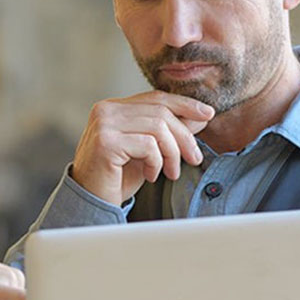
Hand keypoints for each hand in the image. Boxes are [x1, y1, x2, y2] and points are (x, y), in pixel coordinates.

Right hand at [71, 90, 214, 203]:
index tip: (207, 114)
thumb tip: (200, 116)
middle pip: (160, 112)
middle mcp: (106, 110)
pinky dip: (157, 162)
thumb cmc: (118, 177)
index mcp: (114, 107)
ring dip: (173, 152)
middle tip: (194, 158)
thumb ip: (169, 132)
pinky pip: (148, 145)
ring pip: (158, 127)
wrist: (91, 202)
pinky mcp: (106, 142)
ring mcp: (104, 124)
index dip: (184, 104)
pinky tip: (152, 175)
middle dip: (184, 136)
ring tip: (171, 172)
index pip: (155, 98)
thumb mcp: (149, 151)